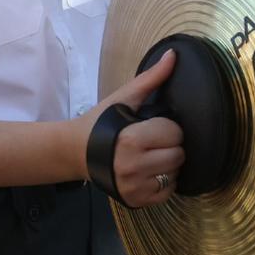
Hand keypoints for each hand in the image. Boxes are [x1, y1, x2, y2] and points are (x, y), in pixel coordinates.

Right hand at [90, 48, 184, 207]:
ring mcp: (134, 186)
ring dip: (167, 165)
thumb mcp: (124, 98)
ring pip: (175, 174)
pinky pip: (167, 192)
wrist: (76, 151)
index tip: (150, 127)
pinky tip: (148, 171)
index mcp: (131, 138)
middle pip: (178, 155)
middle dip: (169, 146)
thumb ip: (151, 78)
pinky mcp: (136, 200)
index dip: (166, 128)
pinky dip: (163, 182)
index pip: (174, 134)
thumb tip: (174, 55)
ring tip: (150, 156)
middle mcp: (133, 165)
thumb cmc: (101, 122)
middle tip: (151, 142)